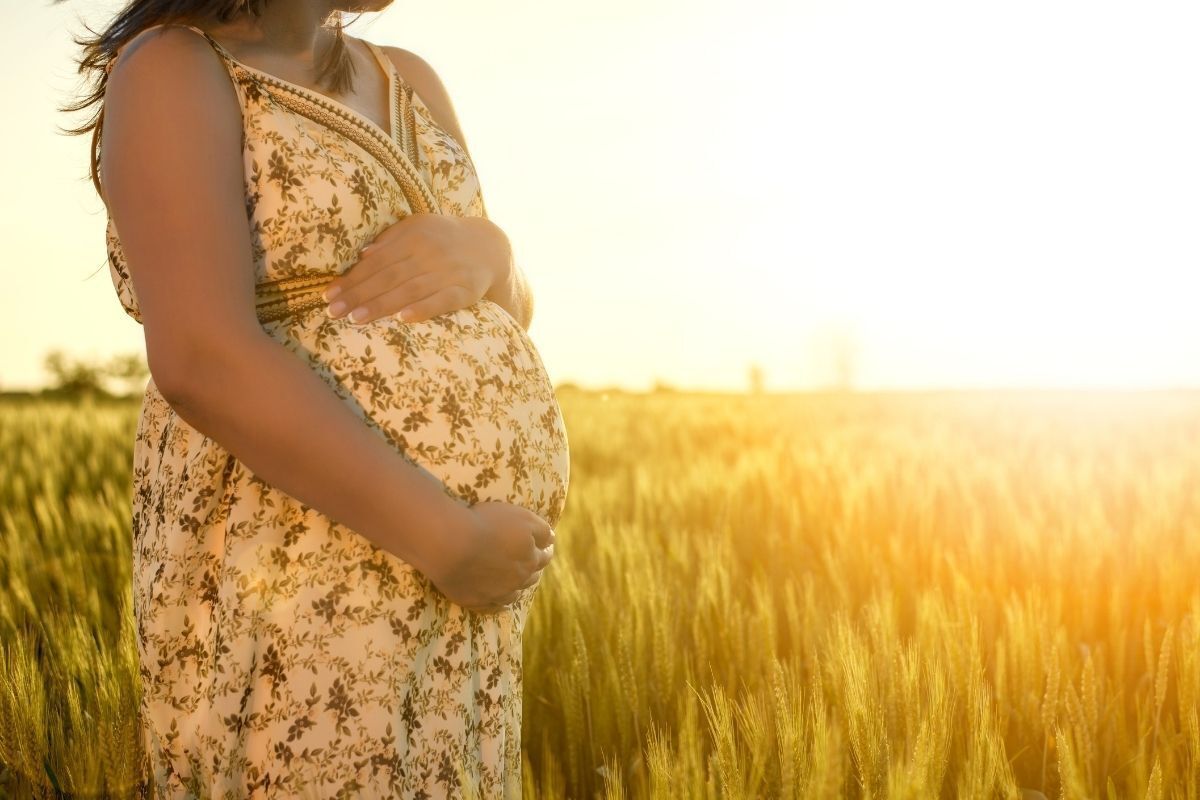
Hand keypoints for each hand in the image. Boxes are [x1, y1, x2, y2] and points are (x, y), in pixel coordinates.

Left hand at [323, 213, 510, 324]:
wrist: (489, 246)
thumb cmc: (444, 238)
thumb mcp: (418, 227)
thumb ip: (391, 239)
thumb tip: (363, 255)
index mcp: (414, 236)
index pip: (377, 261)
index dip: (352, 278)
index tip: (328, 295)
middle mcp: (430, 252)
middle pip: (388, 276)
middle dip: (359, 295)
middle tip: (333, 312)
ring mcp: (448, 272)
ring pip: (410, 290)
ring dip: (382, 305)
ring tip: (356, 319)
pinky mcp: (465, 292)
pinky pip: (442, 302)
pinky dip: (422, 310)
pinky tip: (403, 319)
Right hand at [424, 500, 555, 612]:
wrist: (453, 545)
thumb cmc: (487, 524)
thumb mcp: (522, 518)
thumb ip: (541, 530)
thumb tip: (551, 540)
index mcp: (530, 557)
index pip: (544, 556)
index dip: (545, 550)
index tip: (546, 548)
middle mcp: (518, 579)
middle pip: (531, 577)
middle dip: (533, 570)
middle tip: (531, 565)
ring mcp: (497, 593)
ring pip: (514, 594)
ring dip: (517, 588)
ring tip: (516, 583)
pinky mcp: (477, 602)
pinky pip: (492, 608)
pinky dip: (498, 606)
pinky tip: (500, 606)